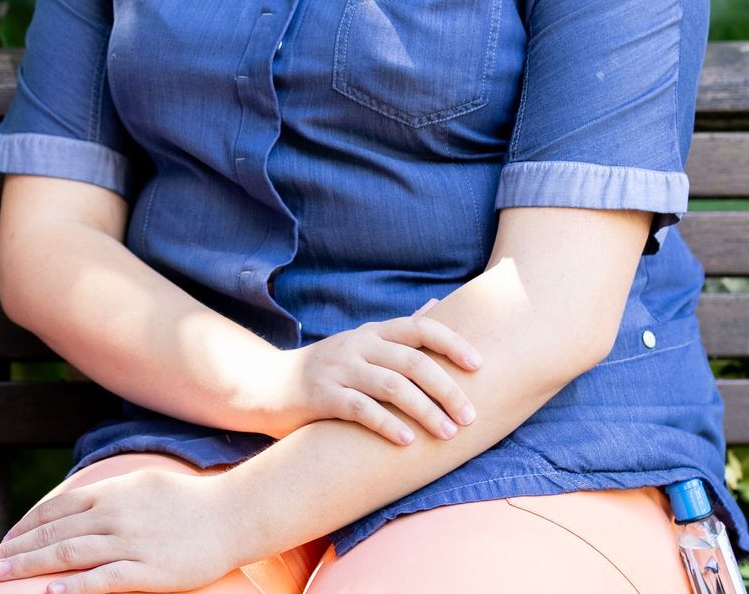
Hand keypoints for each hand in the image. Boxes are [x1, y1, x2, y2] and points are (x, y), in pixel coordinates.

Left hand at [0, 468, 251, 593]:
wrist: (234, 513)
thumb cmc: (189, 501)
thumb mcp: (141, 485)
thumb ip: (108, 496)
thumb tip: (78, 506)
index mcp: (111, 493)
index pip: (54, 511)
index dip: (24, 526)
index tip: (2, 541)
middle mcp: (114, 515)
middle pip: (53, 533)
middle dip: (15, 548)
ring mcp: (131, 542)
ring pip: (69, 555)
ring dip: (29, 565)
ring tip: (0, 575)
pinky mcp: (149, 569)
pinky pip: (104, 578)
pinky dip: (73, 585)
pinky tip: (47, 590)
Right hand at [259, 300, 481, 444]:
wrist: (268, 386)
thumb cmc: (326, 370)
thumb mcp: (360, 344)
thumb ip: (397, 332)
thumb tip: (437, 307)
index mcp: (371, 333)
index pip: (420, 328)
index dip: (452, 344)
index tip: (480, 366)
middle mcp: (357, 346)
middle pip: (412, 361)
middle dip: (447, 389)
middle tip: (470, 416)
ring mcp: (338, 369)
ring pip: (391, 386)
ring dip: (425, 411)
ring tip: (448, 434)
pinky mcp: (322, 396)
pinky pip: (361, 409)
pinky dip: (388, 424)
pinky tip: (408, 442)